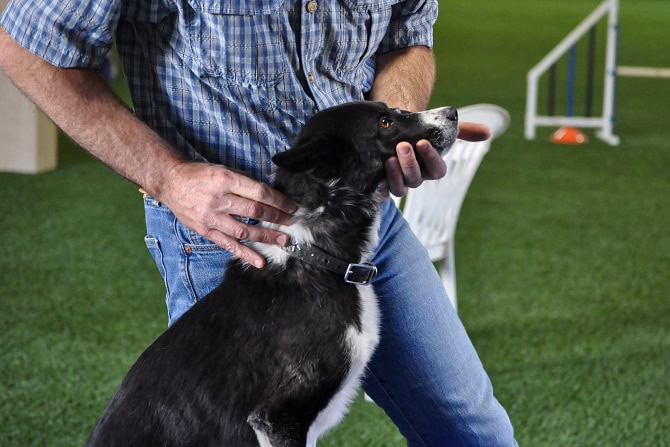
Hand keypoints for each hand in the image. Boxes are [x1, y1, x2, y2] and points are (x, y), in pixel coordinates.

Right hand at [159, 161, 296, 267]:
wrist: (171, 182)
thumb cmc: (200, 174)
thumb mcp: (224, 170)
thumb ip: (244, 182)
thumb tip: (270, 195)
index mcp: (226, 180)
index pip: (259, 192)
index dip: (279, 201)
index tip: (291, 206)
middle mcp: (219, 199)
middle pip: (255, 212)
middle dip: (277, 218)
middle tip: (292, 222)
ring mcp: (212, 217)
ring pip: (245, 231)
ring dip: (267, 237)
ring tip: (283, 240)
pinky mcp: (206, 231)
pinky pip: (229, 245)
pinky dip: (245, 254)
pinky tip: (260, 261)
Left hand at [382, 121, 491, 197]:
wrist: (393, 130)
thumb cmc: (419, 131)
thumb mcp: (441, 129)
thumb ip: (464, 131)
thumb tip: (488, 132)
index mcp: (431, 168)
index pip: (437, 170)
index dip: (431, 158)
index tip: (423, 143)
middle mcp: (416, 178)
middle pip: (416, 179)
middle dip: (410, 164)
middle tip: (403, 146)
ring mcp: (399, 182)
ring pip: (400, 188)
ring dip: (395, 174)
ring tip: (389, 158)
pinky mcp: (382, 184)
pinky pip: (382, 194)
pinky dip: (380, 188)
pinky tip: (377, 177)